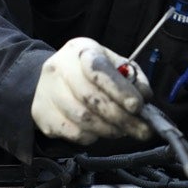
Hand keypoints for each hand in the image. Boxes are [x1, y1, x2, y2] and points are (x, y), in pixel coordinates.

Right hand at [31, 37, 151, 143]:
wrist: (52, 80)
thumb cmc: (89, 73)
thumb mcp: (113, 64)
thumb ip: (132, 78)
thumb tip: (145, 97)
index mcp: (80, 51)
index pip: (98, 70)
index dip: (119, 89)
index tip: (137, 106)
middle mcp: (60, 68)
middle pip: (90, 98)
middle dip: (121, 118)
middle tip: (142, 130)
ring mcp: (47, 92)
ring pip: (82, 119)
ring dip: (110, 129)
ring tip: (123, 130)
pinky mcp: (42, 114)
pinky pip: (73, 133)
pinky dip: (93, 137)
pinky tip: (100, 131)